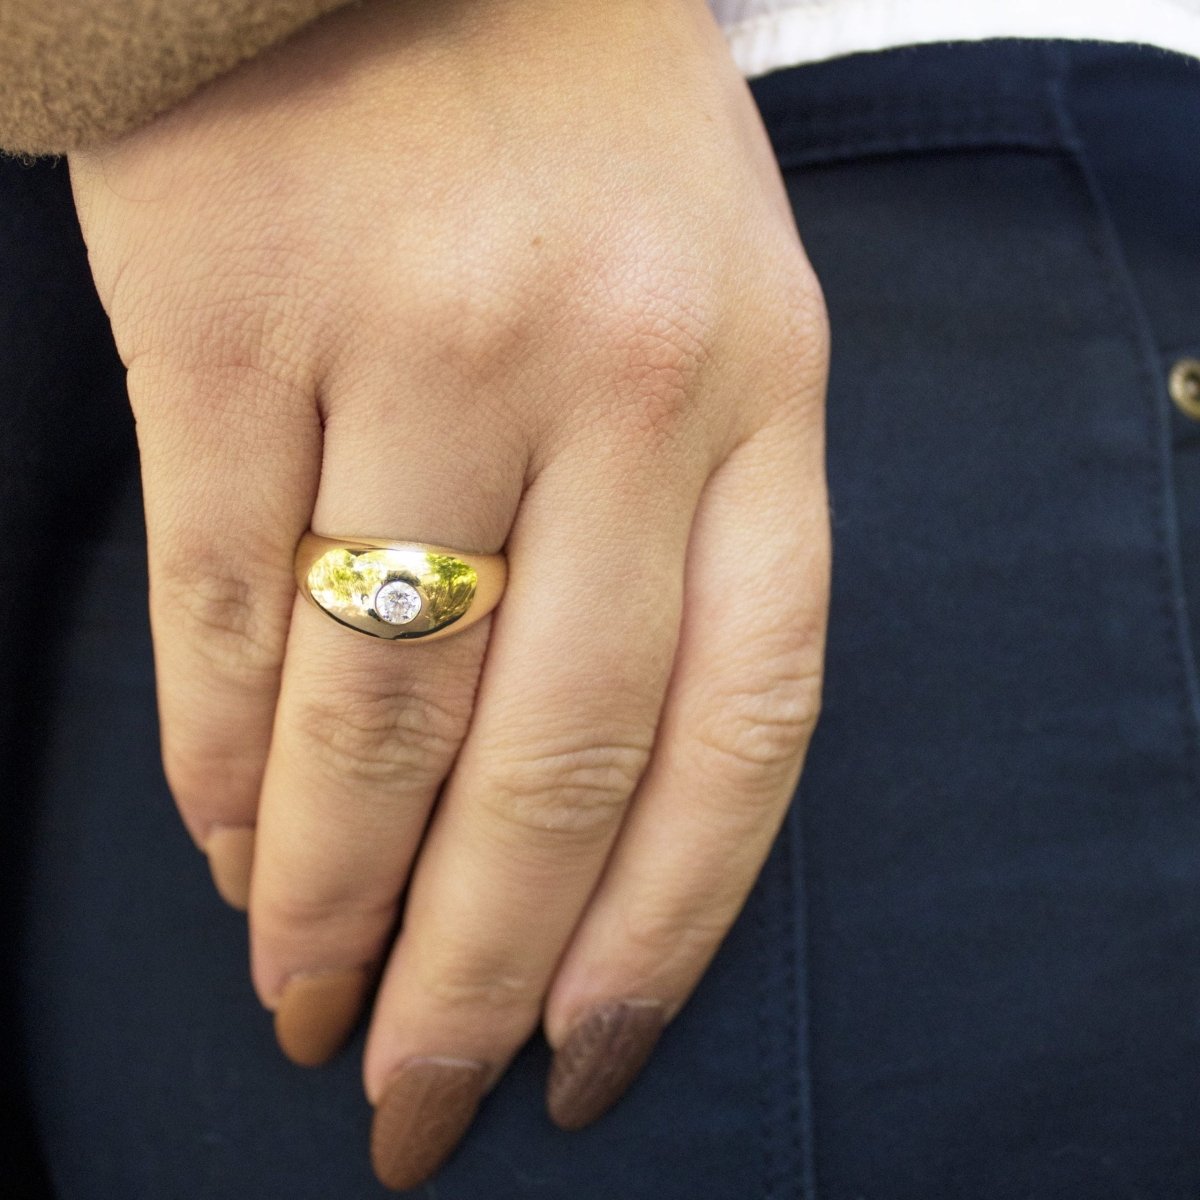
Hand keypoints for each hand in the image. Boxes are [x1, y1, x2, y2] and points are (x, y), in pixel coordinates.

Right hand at [68, 0, 829, 1186]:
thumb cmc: (593, 163)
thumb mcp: (712, 332)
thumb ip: (671, 563)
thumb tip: (532, 822)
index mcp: (765, 397)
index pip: (742, 730)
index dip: (662, 931)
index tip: (586, 1062)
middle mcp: (614, 381)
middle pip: (550, 760)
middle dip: (471, 969)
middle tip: (409, 1098)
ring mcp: (419, 341)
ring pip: (373, 709)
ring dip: (326, 896)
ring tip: (305, 1004)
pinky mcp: (235, 310)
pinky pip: (228, 604)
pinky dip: (220, 764)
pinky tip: (226, 855)